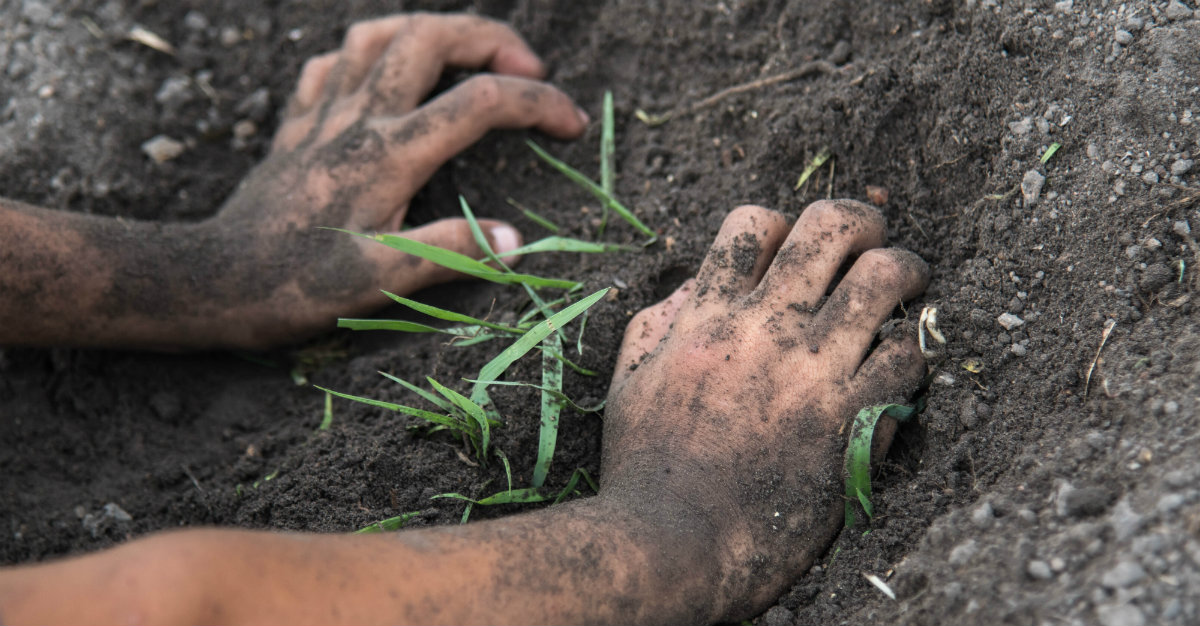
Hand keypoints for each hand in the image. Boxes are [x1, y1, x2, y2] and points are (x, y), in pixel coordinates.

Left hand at [209, 13, 588, 345]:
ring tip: (462, 57)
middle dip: (489, 37)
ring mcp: (322, 115)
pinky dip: (368, 54)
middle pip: (430, 37)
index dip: (537, 103)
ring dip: (429, 31)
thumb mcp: (382, 281)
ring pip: (377, 34)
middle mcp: (358, 119)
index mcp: (390, 155)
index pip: (479, 102)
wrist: (213, 281)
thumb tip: (517, 242)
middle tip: (527, 69)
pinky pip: (331, 62)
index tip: (572, 125)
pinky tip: (382, 77)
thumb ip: (452, 254)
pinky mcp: (294, 125)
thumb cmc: (297, 287)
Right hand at [600, 200, 928, 615]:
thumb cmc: (644, 470)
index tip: (794, 255)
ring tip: (906, 288)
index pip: (757, 222)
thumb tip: (694, 288)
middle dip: (862, 222)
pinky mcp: (850, 420)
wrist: (674, 545)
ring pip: (886, 276)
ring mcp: (812, 371)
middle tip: (870, 245)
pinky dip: (910, 354)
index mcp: (706, 316)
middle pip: (833, 226)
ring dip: (904, 273)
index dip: (784, 226)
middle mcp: (764, 329)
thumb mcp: (628, 383)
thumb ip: (656, 325)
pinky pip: (907, 358)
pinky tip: (896, 368)